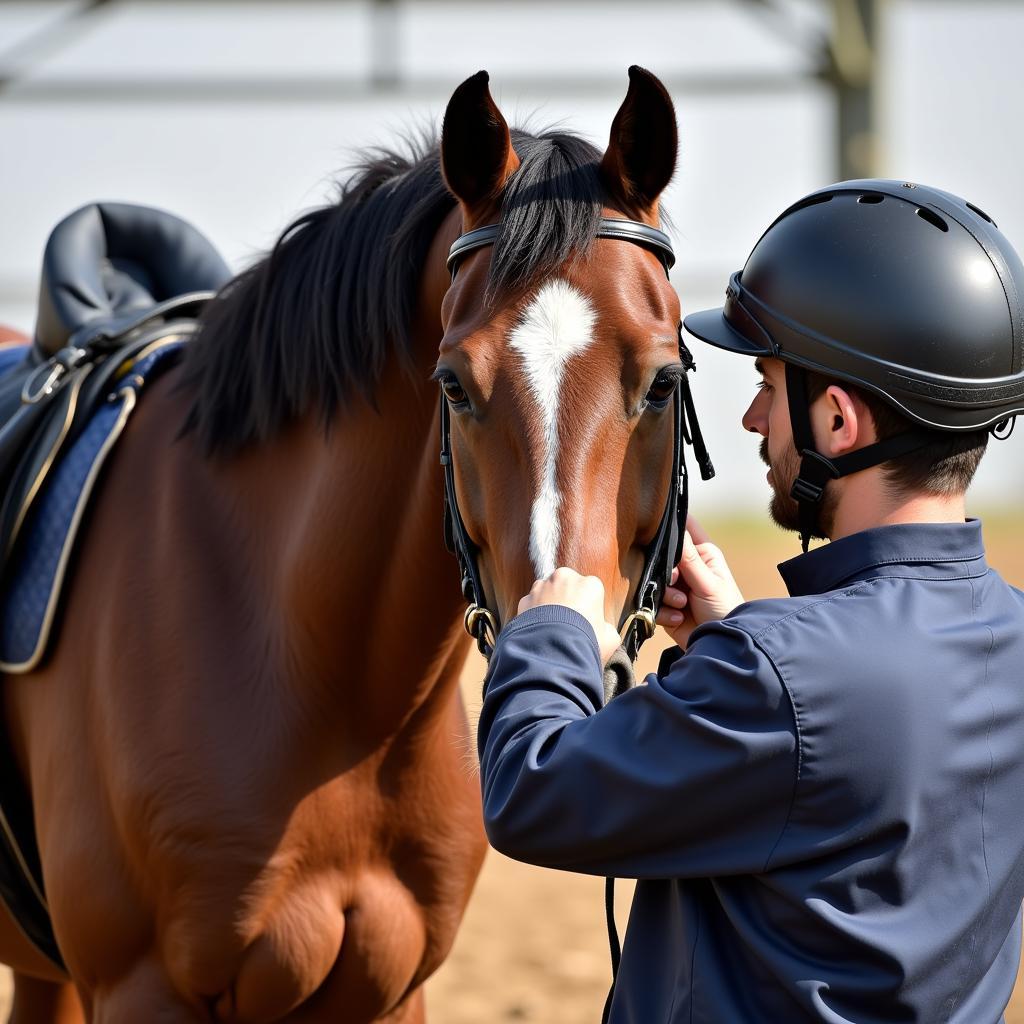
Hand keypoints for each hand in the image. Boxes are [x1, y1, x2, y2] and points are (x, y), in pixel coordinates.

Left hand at [518, 568, 622, 665]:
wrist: (552, 652)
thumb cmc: (585, 642)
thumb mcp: (610, 639)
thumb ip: (607, 629)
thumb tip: (604, 630)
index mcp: (589, 584)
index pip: (591, 591)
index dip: (589, 608)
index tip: (587, 623)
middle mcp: (565, 578)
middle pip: (567, 585)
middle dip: (567, 600)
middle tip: (568, 624)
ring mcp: (542, 587)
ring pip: (547, 591)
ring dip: (549, 604)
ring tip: (552, 628)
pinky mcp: (525, 599)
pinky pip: (531, 604)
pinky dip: (533, 614)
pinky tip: (538, 631)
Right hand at [656, 516, 744, 647]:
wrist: (721, 644)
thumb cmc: (724, 609)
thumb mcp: (708, 581)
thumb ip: (689, 557)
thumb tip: (676, 526)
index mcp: (703, 554)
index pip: (685, 528)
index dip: (672, 521)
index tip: (658, 524)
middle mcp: (688, 568)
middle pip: (662, 556)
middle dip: (666, 572)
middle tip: (676, 581)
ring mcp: (675, 587)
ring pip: (654, 581)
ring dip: (667, 595)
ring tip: (682, 605)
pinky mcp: (666, 607)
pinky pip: (652, 602)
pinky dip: (664, 612)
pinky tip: (679, 617)